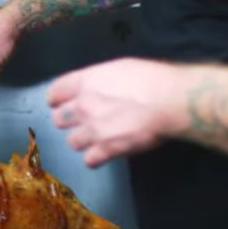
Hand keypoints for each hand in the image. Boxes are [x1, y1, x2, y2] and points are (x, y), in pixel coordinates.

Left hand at [47, 57, 187, 166]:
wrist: (171, 101)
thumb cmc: (154, 79)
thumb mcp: (121, 68)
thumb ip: (100, 79)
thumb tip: (97, 86)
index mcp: (86, 82)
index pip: (56, 92)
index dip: (57, 99)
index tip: (60, 103)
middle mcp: (83, 105)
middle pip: (58, 119)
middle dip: (68, 121)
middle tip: (82, 121)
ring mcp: (92, 129)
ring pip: (72, 141)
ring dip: (83, 141)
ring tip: (97, 138)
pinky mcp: (106, 149)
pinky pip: (89, 160)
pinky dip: (96, 159)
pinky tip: (105, 153)